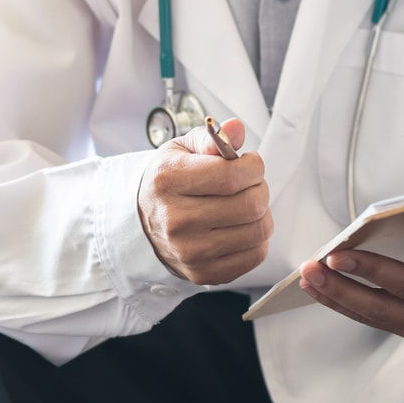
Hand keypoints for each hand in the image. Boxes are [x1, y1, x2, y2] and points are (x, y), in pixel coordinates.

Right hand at [138, 118, 271, 284]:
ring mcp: (190, 251)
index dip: (254, 166)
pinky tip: (241, 228)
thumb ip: (211, 138)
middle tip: (250, 185)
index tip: (249, 163)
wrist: (141, 224)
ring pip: (258, 231)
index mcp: (168, 180)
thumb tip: (236, 129)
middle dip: (260, 189)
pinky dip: (257, 240)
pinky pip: (255, 256)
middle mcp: (176, 219)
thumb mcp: (180, 151)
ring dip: (262, 214)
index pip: (233, 175)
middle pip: (251, 205)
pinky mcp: (203, 273)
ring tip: (245, 206)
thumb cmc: (168, 183)